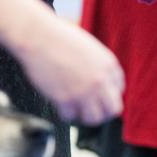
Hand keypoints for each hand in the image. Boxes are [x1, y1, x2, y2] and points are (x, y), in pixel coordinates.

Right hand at [0, 0, 123, 125]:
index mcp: (108, 65)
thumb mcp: (90, 48)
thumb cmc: (59, 37)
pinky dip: (65, 113)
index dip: (107, 96)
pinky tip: (61, 105)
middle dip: (102, 112)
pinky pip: (71, 117)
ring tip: (76, 110)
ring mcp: (84, 92)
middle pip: (112, 110)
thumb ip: (99, 66)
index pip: (119, 91)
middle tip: (92, 111)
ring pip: (94, 118)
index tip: (99, 98)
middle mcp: (100, 80)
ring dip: (85, 116)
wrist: (37, 36)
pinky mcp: (66, 99)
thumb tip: (101, 84)